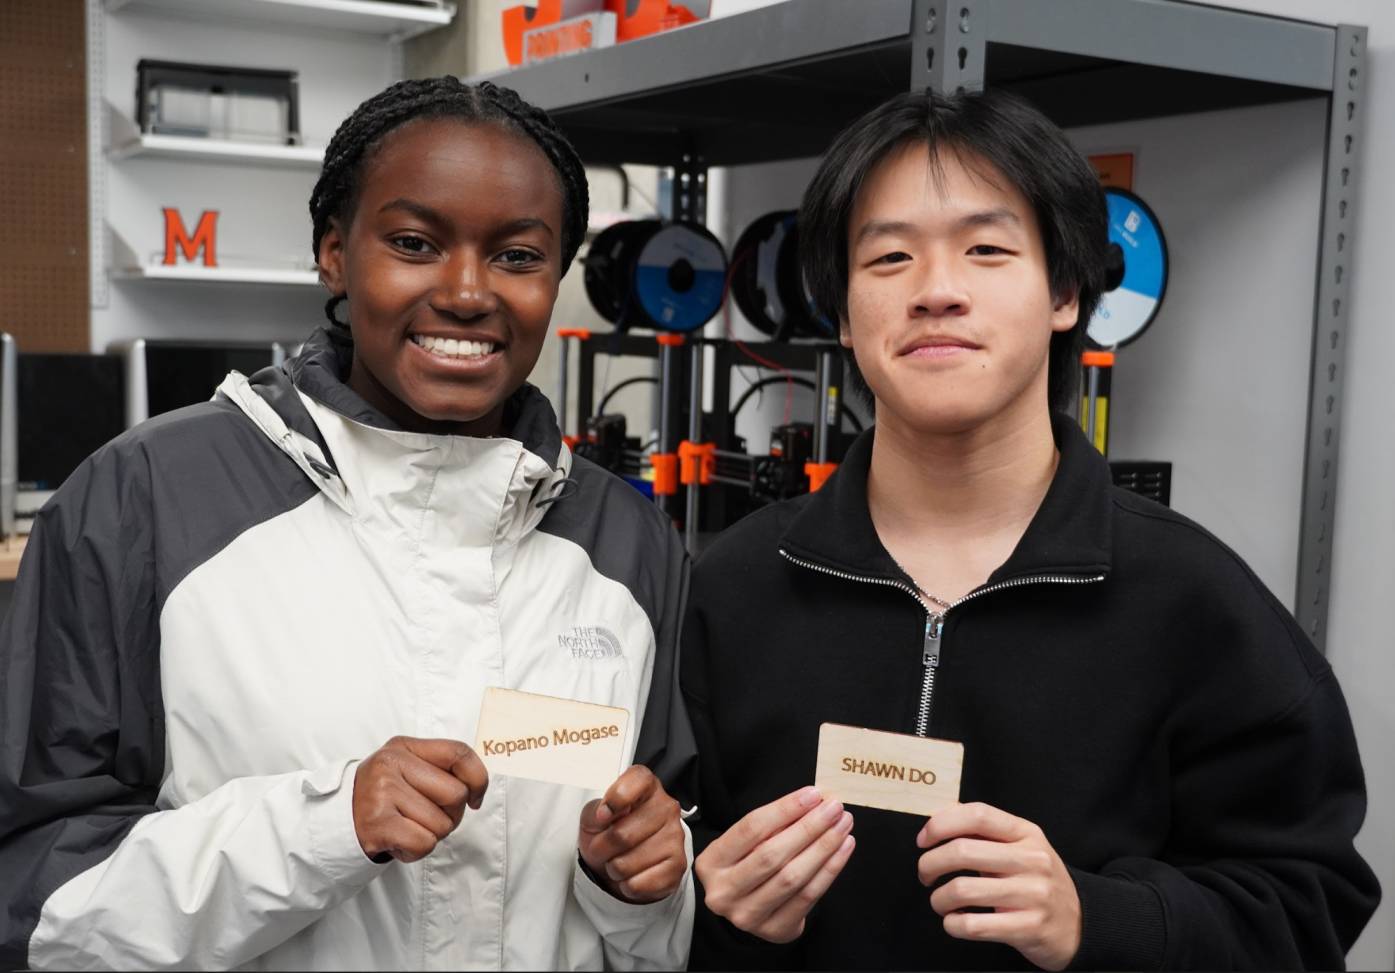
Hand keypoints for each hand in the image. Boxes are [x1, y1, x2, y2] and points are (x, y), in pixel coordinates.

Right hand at [353, 736, 487, 863]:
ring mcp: (382, 793)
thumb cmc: (382, 797)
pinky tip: (398, 841)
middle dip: (451, 814)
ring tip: (407, 828)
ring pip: (442, 824)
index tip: (475, 798)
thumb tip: (477, 788)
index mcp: (403, 747)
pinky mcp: (378, 824)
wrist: (336, 823)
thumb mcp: (405, 768)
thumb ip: (439, 769)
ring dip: (431, 834)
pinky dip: (416, 850)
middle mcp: (390, 764)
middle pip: (456, 794)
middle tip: (427, 818)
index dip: (478, 778)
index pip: (458, 752)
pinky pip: (424, 843)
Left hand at [578, 765, 685, 902]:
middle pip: (622, 834)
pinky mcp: (677, 866)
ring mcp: (675, 837)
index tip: (603, 815)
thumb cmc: (609, 833)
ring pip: (627, 863)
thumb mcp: (594, 816)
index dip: (616, 798)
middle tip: (601, 848)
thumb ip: (595, 811)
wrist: (620, 862)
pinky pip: (638, 884)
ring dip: (613, 869)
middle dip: (602, 848)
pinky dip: (626, 885)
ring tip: (617, 862)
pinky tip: (631, 876)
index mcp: (647, 787)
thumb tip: (603, 815)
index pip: (638, 780)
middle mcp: (667, 807)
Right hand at [694, 786, 855, 943]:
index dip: (784, 809)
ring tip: (843, 825)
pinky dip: (830, 869)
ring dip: (824, 847)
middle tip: (834, 808)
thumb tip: (814, 801)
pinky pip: (808, 897)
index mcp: (711, 862)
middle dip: (808, 828)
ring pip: (792, 877)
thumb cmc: (747, 864)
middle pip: (772, 855)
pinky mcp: (774, 930)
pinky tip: (843, 848)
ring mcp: (748, 916)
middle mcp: (724, 892)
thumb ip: (773, 824)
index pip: (750, 829)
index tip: (812, 794)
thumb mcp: (746, 843)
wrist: (746, 907)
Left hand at [916, 802, 1080, 970]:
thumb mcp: (1019, 846)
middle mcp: (1032, 860)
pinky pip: (974, 925)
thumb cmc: (1037, 882)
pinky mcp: (1029, 928)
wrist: (1080, 925)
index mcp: (1026, 833)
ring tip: (940, 902)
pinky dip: (953, 924)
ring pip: (962, 890)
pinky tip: (954, 921)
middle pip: (962, 850)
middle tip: (925, 874)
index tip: (923, 840)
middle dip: (929, 863)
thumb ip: (982, 829)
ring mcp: (1033, 895)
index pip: (977, 814)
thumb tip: (939, 814)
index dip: (940, 824)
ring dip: (939, 898)